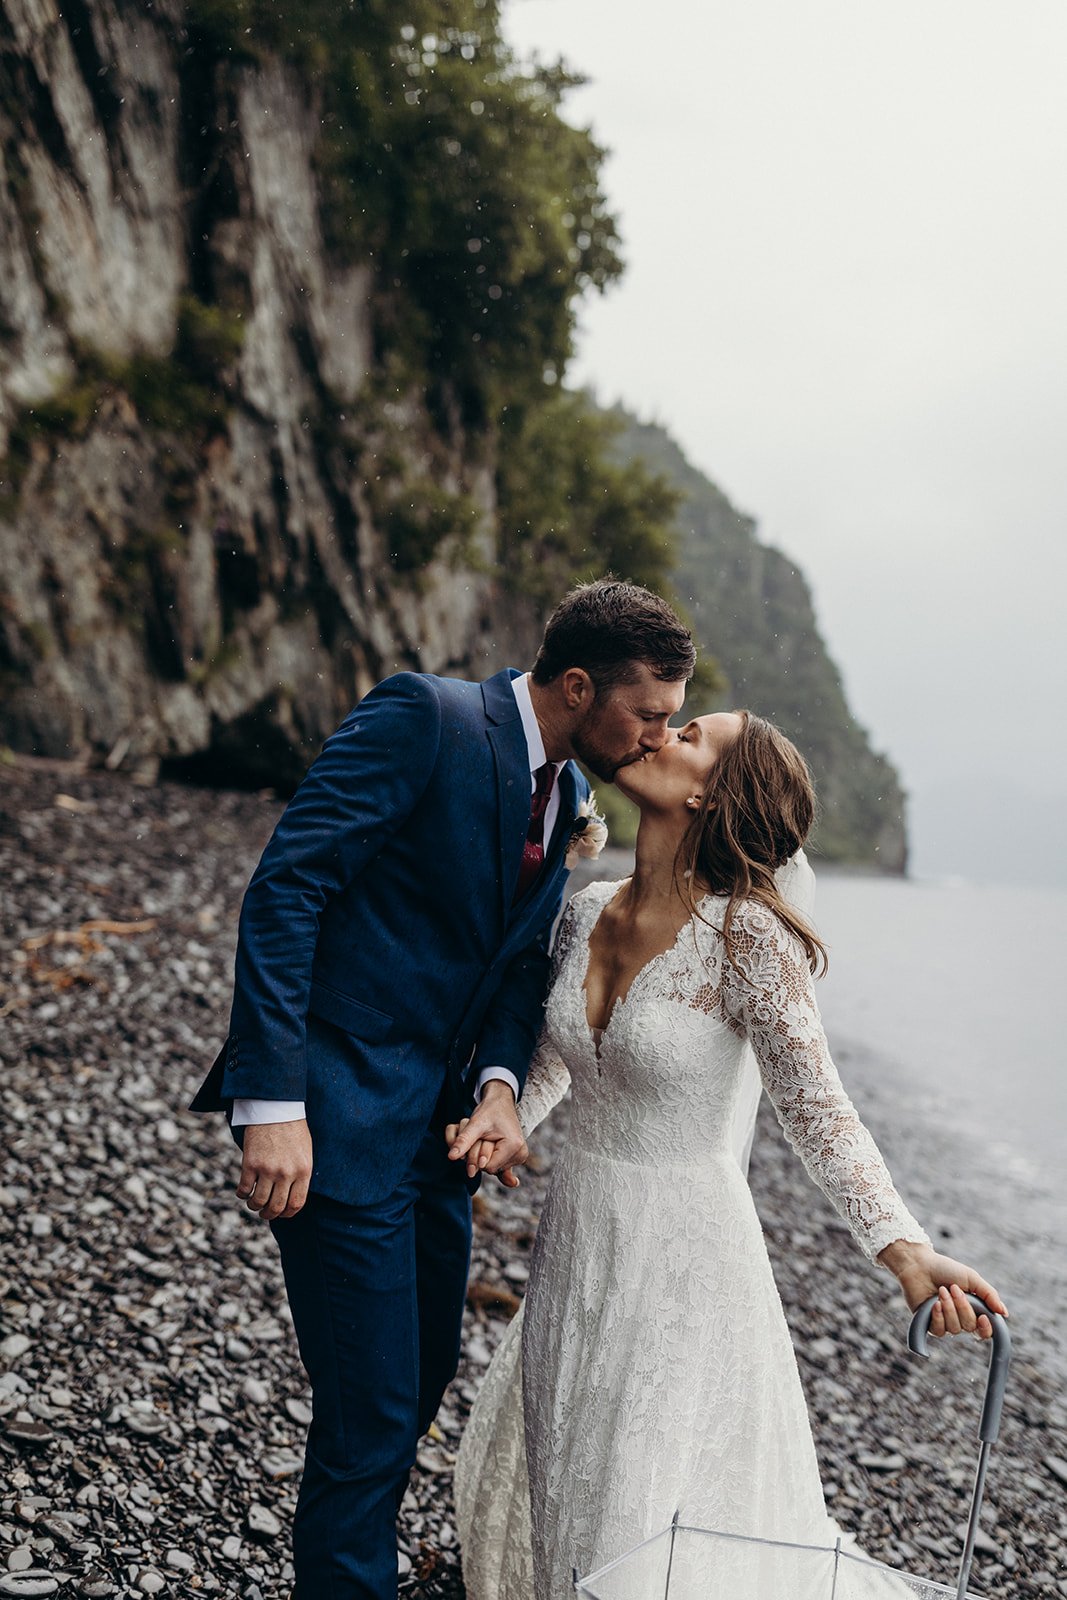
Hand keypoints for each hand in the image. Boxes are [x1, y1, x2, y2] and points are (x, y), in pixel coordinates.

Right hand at [236, 1120, 312, 1221]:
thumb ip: (300, 1174)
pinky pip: (244, 1189)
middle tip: (265, 1213)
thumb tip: (292, 1196)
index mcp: (304, 1170)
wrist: (276, 1108)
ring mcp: (268, 1169)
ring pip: (259, 1201)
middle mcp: (287, 1173)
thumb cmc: (292, 1129)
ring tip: (253, 1203)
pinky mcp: (250, 1164)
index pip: (297, 1204)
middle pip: (276, 1207)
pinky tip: (244, 1192)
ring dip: (254, 1207)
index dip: (288, 1213)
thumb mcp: (305, 1152)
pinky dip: (242, 1194)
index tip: (282, 1214)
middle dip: (269, 1214)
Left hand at [446, 1082, 527, 1186]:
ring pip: (491, 1168)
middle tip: (481, 1137)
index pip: (487, 1167)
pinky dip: (490, 1160)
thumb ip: (464, 1141)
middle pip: (489, 1169)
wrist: (500, 1102)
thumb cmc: (489, 1110)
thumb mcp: (475, 1123)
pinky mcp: (515, 1157)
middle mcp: (520, 1154)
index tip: (476, 1140)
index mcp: (514, 1146)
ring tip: (486, 1138)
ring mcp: (519, 1157)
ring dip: (482, 1155)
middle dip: (478, 1155)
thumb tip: (451, 1157)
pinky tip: (502, 1168)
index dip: (475, 1156)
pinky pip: (499, 1167)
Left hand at [877, 1240, 1008, 1338]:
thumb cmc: (945, 1269)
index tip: (983, 1318)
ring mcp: (945, 1323)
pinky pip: (939, 1331)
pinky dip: (938, 1316)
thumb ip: (989, 1295)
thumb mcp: (971, 1278)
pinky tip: (934, 1304)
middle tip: (953, 1288)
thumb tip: (1004, 1313)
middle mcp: (960, 1319)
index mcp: (974, 1309)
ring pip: (954, 1329)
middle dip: (962, 1307)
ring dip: (948, 1308)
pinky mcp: (930, 1324)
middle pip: (970, 1327)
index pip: (985, 1330)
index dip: (986, 1328)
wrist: (919, 1265)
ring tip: (941, 1291)